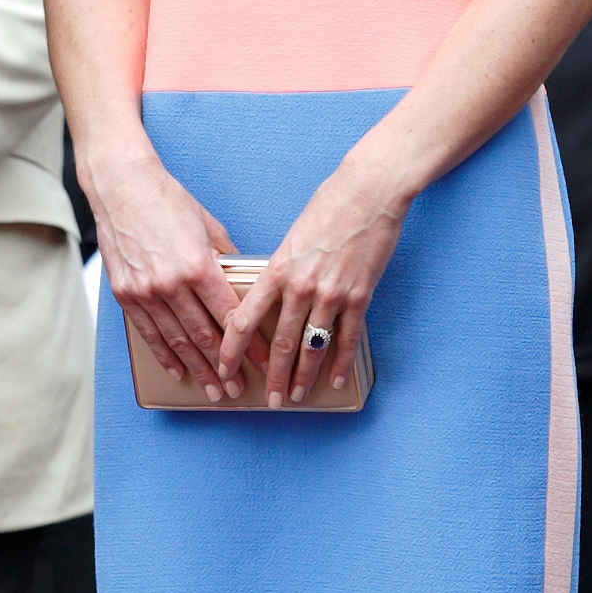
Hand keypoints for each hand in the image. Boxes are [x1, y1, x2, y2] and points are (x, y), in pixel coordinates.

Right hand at [80, 144, 240, 400]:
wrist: (120, 186)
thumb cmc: (167, 200)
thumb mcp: (208, 225)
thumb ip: (226, 259)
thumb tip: (242, 282)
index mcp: (199, 266)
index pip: (231, 317)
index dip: (250, 345)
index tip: (265, 363)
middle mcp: (172, 284)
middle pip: (204, 337)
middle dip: (224, 367)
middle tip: (239, 389)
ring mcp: (146, 292)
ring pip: (177, 341)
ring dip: (197, 370)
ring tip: (214, 390)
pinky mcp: (126, 294)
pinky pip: (149, 333)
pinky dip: (165, 355)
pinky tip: (178, 371)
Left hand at [215, 161, 404, 405]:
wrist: (368, 192)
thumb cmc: (327, 207)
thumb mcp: (291, 238)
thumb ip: (280, 270)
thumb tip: (268, 295)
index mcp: (277, 269)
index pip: (244, 318)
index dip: (232, 349)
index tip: (223, 368)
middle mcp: (301, 286)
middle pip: (281, 342)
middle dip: (273, 376)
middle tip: (268, 400)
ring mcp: (331, 293)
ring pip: (312, 346)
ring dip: (303, 376)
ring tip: (296, 396)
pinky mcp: (359, 296)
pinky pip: (347, 338)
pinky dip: (342, 362)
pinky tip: (336, 379)